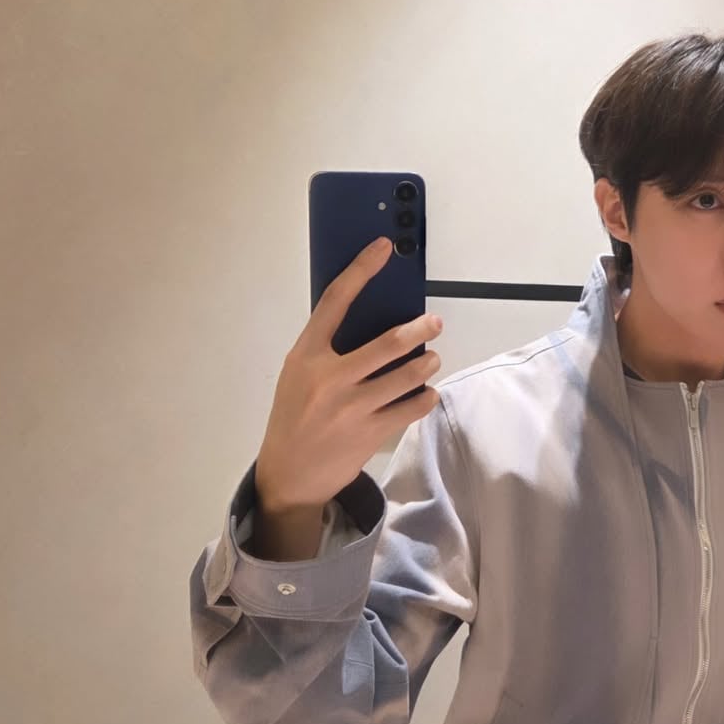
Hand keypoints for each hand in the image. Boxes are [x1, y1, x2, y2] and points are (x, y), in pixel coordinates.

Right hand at [254, 237, 443, 516]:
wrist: (289, 475)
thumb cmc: (295, 415)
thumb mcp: (298, 375)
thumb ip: (328, 349)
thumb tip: (373, 319)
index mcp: (306, 355)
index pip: (335, 301)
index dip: (361, 270)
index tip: (383, 248)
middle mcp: (329, 378)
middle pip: (388, 342)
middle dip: (421, 329)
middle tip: (434, 323)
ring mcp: (352, 407)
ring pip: (408, 375)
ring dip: (427, 363)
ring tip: (431, 359)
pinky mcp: (370, 433)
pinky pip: (412, 407)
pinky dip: (425, 396)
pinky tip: (425, 392)